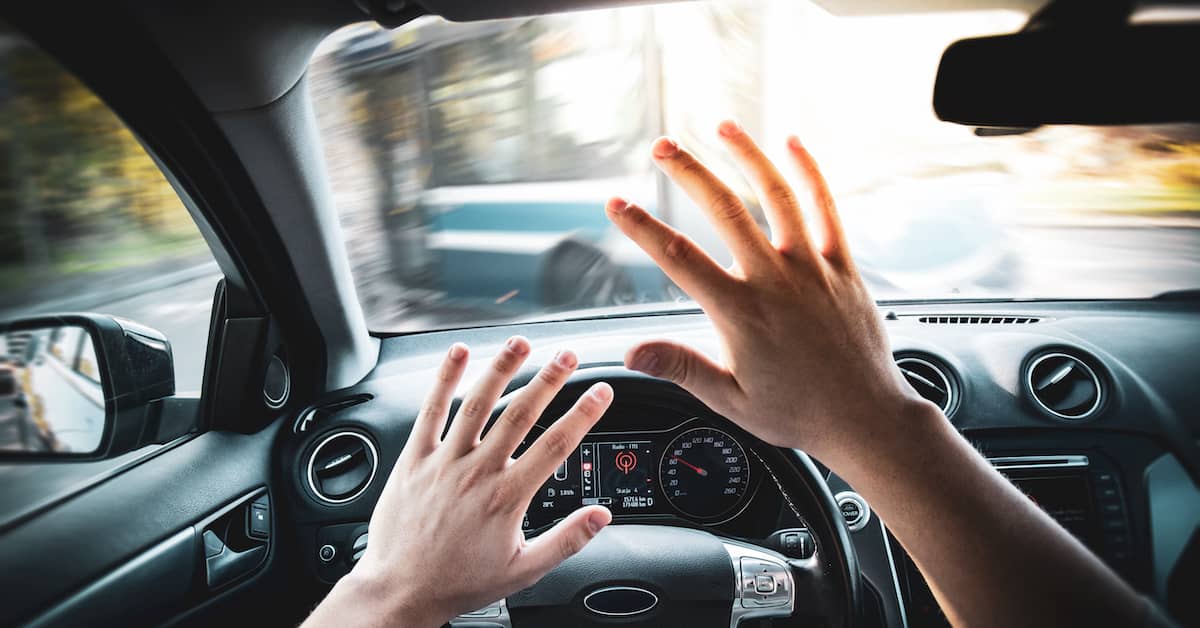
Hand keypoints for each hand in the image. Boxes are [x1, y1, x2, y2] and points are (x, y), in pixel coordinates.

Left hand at [305, 338, 612, 627]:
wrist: (401, 590)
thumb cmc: (460, 582)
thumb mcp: (523, 570)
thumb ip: (566, 540)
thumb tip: (601, 517)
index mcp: (507, 498)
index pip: (555, 445)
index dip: (583, 414)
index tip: (600, 391)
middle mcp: (477, 473)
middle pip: (520, 415)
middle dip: (548, 380)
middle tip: (568, 355)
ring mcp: (443, 462)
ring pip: (477, 404)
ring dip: (501, 369)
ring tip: (521, 343)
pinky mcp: (414, 459)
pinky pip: (430, 411)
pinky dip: (445, 380)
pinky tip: (458, 354)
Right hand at [606, 121, 930, 464]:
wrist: (865, 418)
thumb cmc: (798, 412)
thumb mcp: (729, 399)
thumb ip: (680, 367)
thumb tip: (632, 352)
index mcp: (740, 313)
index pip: (679, 258)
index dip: (642, 228)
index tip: (616, 204)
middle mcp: (775, 281)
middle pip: (725, 211)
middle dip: (689, 173)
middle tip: (663, 146)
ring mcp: (812, 268)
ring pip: (776, 197)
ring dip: (747, 157)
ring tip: (722, 127)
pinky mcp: (842, 267)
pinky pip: (826, 209)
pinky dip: (810, 173)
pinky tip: (793, 144)